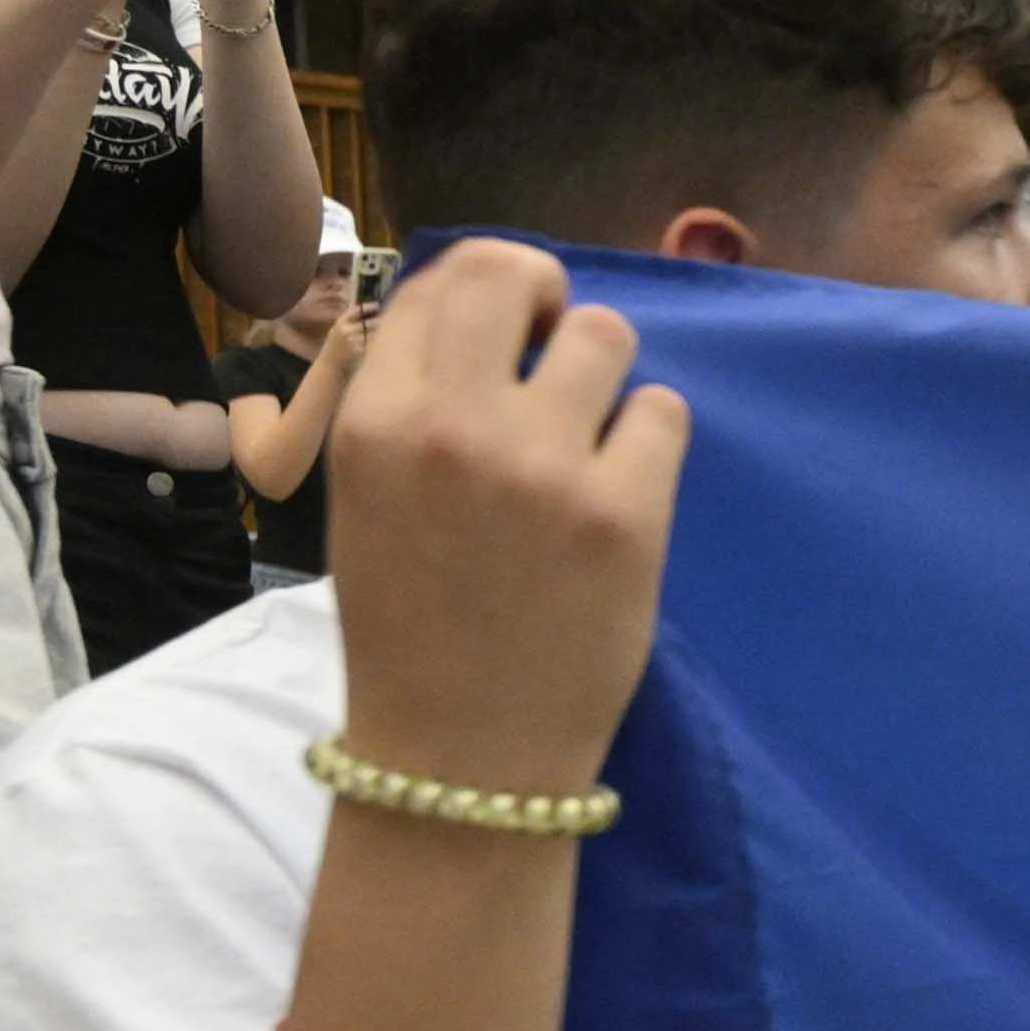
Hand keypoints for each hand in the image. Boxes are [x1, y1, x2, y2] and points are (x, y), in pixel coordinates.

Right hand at [328, 240, 684, 798]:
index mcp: (374, 422)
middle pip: (513, 271)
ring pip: (604, 334)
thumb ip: (409, 398)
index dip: (483, 292)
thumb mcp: (366, 497)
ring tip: (585, 440)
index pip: (437, 280)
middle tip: (554, 349)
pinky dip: (648, 442)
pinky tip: (620, 492)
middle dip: (545, 296)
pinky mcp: (625, 512)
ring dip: (603, 375)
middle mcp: (451, 426)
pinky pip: (663, 410)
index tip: (506, 332)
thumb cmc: (413, 626)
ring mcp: (542, 466)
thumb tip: (474, 304)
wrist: (459, 758)